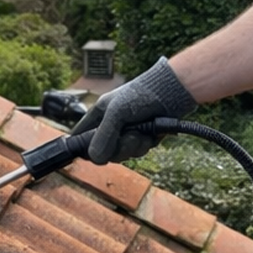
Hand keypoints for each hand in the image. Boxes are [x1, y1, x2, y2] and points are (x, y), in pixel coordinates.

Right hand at [71, 57, 196, 163]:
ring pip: (121, 154)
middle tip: (128, 137)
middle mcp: (110, 125)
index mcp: (99, 115)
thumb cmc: (141, 95)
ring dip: (133, 146)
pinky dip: (144, 145)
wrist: (171, 94)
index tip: (93, 153)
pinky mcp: (141, 139)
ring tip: (142, 133)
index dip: (83, 148)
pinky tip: (150, 135)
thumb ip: (104, 135)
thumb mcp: (117, 113)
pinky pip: (136, 152)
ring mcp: (125, 134)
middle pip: (103, 152)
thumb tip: (95, 159)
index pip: (80, 136)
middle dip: (118, 148)